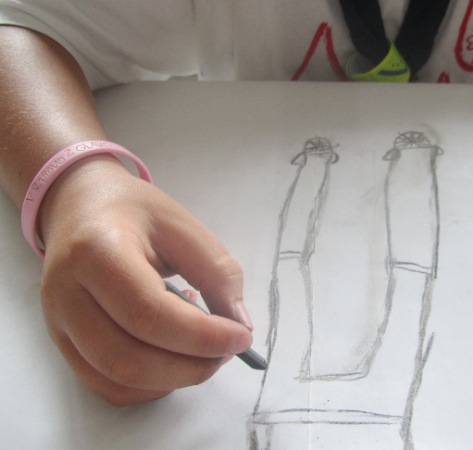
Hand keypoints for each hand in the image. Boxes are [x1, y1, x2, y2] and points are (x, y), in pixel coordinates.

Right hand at [37, 155, 252, 404]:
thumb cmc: (135, 212)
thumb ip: (216, 273)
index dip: (201, 336)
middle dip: (190, 367)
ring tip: (199, 347)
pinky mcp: (63, 342)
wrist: (80, 207)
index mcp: (97, 251)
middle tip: (226, 352)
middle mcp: (67, 294)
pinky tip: (172, 356)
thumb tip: (239, 327)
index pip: (149, 313)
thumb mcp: (184, 226)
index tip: (241, 336)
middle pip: (128, 358)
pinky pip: (108, 386)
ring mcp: (59, 324)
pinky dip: (151, 386)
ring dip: (173, 379)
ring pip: (117, 381)